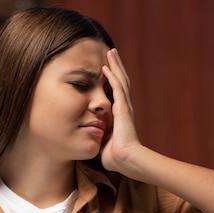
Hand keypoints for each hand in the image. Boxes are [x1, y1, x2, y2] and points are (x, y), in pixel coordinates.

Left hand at [100, 48, 142, 174]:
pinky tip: (105, 67)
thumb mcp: (102, 143)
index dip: (113, 79)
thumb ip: (97, 136)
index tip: (107, 69)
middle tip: (111, 53)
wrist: (127, 160)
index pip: (117, 92)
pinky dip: (112, 76)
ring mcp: (125, 107)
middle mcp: (125, 108)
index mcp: (121, 115)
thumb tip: (86, 137)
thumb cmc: (116, 157)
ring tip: (110, 52)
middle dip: (116, 66)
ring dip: (115, 65)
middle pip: (121, 81)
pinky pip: (117, 88)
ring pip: (120, 80)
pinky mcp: (123, 109)